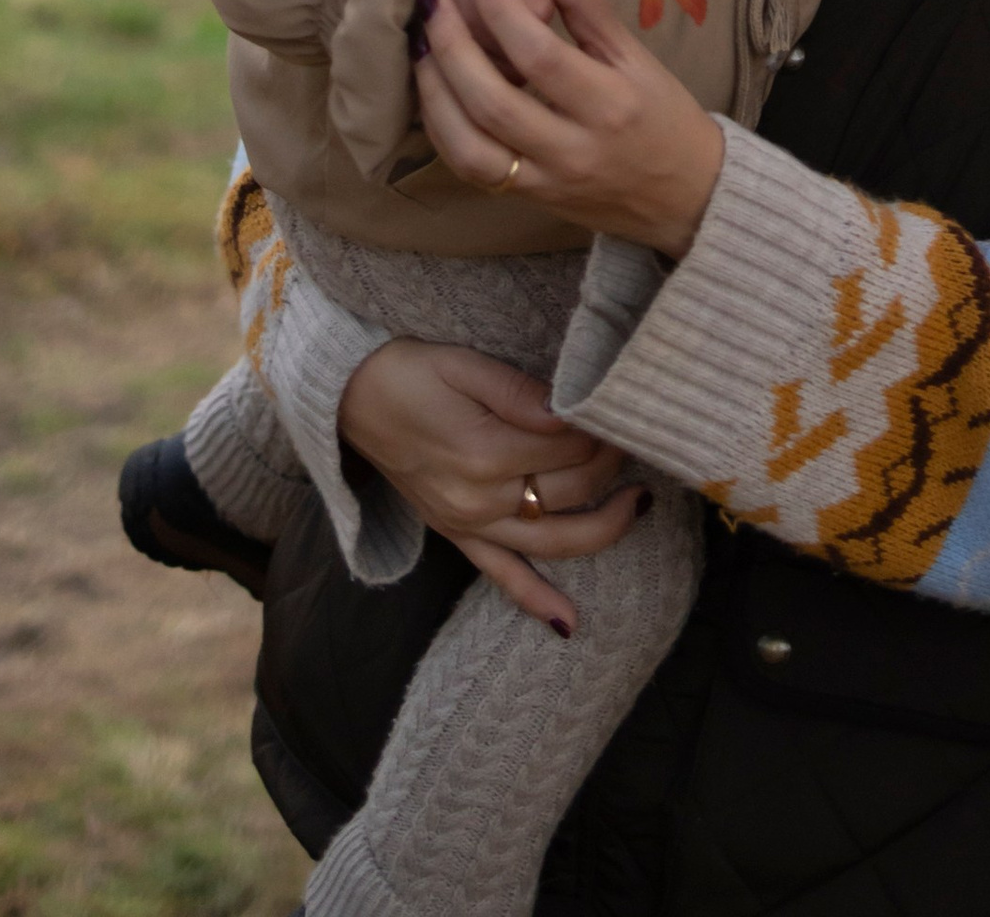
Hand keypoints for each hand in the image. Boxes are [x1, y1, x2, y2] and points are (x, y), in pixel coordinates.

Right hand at [337, 338, 642, 635]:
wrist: (350, 401)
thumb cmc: (409, 374)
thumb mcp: (463, 364)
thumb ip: (520, 393)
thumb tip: (571, 413)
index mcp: (486, 453)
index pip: (570, 448)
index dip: (602, 430)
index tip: (620, 407)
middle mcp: (481, 500)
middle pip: (570, 491)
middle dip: (611, 464)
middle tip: (633, 435)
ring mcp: (469, 525)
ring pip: (553, 542)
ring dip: (604, 527)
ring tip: (639, 502)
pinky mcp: (458, 537)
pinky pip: (502, 578)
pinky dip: (536, 602)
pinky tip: (570, 624)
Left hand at [415, 0, 725, 255]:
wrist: (685, 198)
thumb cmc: (664, 117)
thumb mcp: (637, 56)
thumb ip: (587, 5)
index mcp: (610, 104)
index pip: (541, 56)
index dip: (502, 9)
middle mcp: (574, 149)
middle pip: (494, 103)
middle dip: (453, 47)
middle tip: (432, 2)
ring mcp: (545, 181)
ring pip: (468, 148)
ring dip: (435, 93)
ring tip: (421, 44)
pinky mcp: (525, 200)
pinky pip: (469, 168)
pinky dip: (442, 127)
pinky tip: (434, 88)